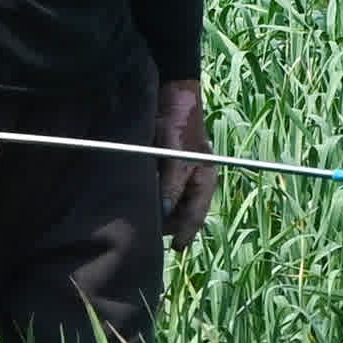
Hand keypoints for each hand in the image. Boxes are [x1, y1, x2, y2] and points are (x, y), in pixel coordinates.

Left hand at [154, 78, 213, 241]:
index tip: (176, 248)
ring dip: (156, 213)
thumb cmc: (179, 122)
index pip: (196, 216)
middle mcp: (193, 183)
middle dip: (167, 226)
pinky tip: (137, 202)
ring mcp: (179, 178)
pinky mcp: (164, 171)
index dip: (186, 234)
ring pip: (168, 207)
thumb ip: (171, 185)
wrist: (170, 94)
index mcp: (204, 181)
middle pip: (181, 216)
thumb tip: (165, 213)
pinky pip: (158, 194)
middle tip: (148, 233)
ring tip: (140, 218)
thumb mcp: (176, 155)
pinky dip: (149, 199)